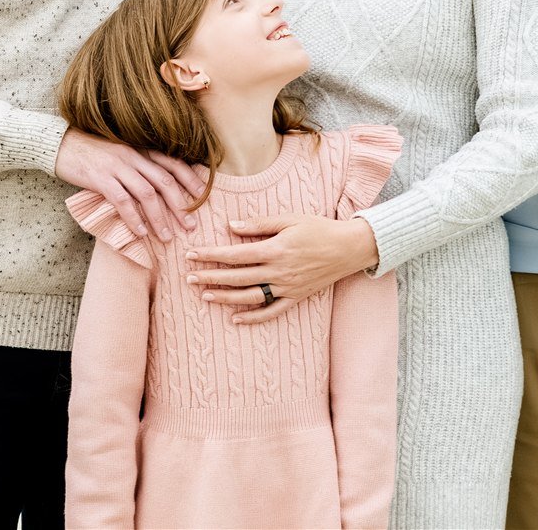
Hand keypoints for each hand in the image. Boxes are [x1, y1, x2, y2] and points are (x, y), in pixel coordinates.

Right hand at [53, 130, 205, 240]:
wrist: (59, 144)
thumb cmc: (90, 153)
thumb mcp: (118, 155)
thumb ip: (136, 168)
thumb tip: (155, 191)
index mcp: (139, 149)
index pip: (172, 163)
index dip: (190, 180)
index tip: (202, 197)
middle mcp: (132, 156)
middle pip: (164, 181)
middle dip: (180, 205)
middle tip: (190, 226)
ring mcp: (117, 166)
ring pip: (146, 194)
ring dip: (159, 218)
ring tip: (167, 237)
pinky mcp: (100, 178)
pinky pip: (122, 200)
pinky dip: (133, 218)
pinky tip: (140, 232)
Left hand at [183, 215, 378, 323]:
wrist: (349, 248)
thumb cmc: (319, 228)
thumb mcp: (289, 219)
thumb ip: (259, 223)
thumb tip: (232, 226)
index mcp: (275, 249)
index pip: (235, 254)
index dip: (211, 254)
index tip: (192, 254)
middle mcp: (278, 271)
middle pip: (237, 277)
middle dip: (210, 276)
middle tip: (189, 277)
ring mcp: (287, 287)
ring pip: (249, 296)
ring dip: (225, 297)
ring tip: (204, 295)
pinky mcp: (296, 297)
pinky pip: (271, 311)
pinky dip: (253, 317)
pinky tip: (235, 318)